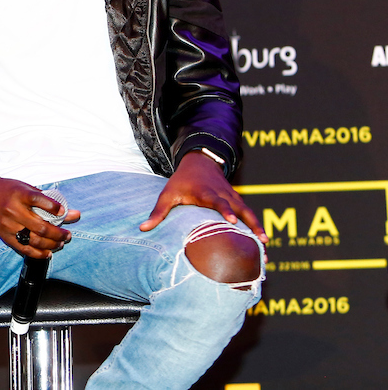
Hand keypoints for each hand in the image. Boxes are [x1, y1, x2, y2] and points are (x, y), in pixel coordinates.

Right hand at [0, 176, 80, 258]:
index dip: (53, 207)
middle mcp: (13, 210)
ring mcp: (8, 225)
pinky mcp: (5, 236)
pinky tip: (48, 252)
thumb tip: (72, 212)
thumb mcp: (26, 188)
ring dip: (52, 244)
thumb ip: (47, 200)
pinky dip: (39, 253)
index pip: (38, 200)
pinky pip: (24, 249)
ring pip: (34, 240)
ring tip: (61, 242)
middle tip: (68, 234)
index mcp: (19, 194)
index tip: (63, 211)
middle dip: (59, 233)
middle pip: (40, 226)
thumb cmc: (8, 191)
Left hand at [140, 151, 268, 242]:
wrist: (199, 162)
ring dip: (259, 228)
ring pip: (249, 213)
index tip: (231, 220)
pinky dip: (258, 226)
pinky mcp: (238, 201)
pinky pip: (250, 215)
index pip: (218, 201)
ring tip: (266, 246)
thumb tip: (142, 229)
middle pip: (241, 209)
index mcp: (206, 193)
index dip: (225, 210)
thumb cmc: (181, 182)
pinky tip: (263, 243)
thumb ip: (158, 212)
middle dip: (251, 225)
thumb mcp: (168, 194)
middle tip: (261, 241)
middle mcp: (224, 195)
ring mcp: (234, 197)